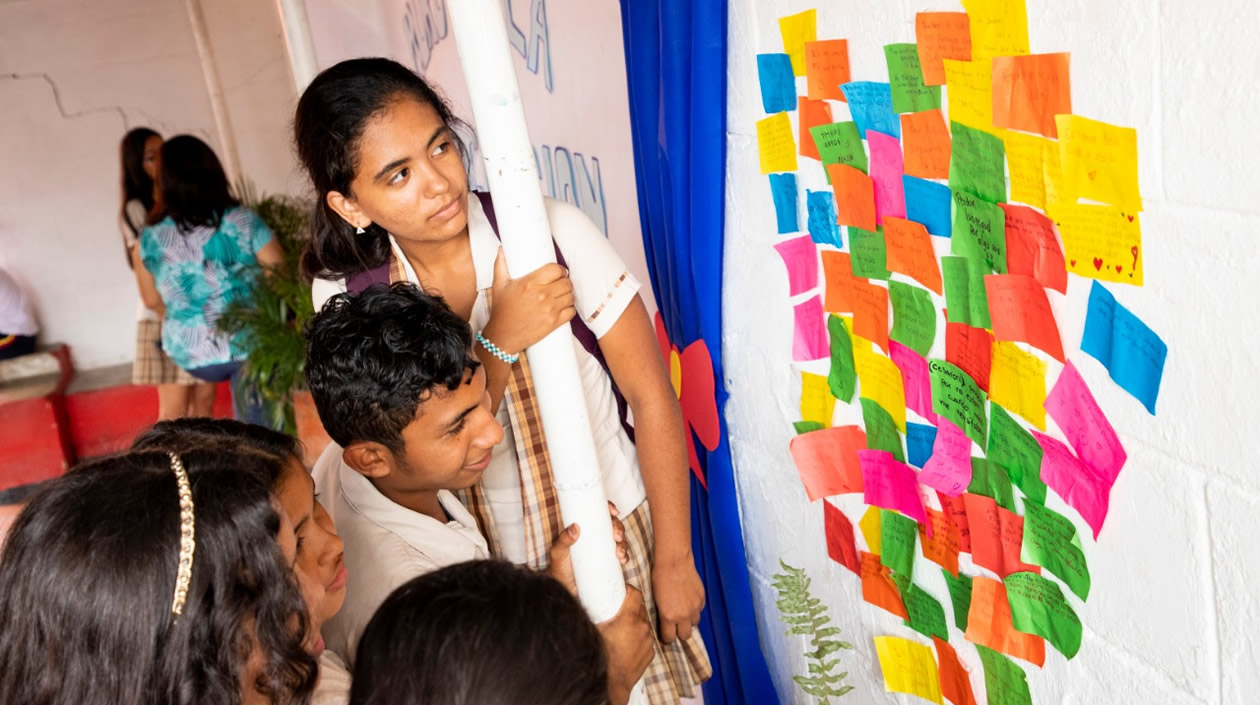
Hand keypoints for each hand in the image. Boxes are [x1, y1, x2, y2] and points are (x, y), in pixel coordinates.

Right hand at [481, 247, 574, 354]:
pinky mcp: (554, 323)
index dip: (559, 270)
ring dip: (568, 294)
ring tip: (561, 295)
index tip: (557, 273)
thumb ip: (500, 265)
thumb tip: (501, 249)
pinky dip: (569, 309)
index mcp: (530, 283)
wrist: (502, 336)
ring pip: (570, 296)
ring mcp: (549, 310)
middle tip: (559, 284)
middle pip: (566, 282)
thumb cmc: (501, 311)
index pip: (556, 270)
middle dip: (564, 282)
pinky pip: (571, 312)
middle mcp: (542, 295)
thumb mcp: (498, 285)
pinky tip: (562, 307)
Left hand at [547, 504, 629, 596]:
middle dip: (619, 528)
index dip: (609, 508)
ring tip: (619, 553)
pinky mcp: (609, 562)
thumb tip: (574, 527)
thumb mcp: (558, 552)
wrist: (564, 590)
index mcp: (585, 528)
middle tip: (617, 536)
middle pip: (613, 524)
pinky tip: (623, 560)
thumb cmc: (559, 568)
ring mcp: (604, 548)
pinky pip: (622, 556)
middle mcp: (596, 536)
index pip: (599, 512)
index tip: (613, 511)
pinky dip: (625, 556)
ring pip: (619, 539)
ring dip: (623, 543)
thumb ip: (563, 540)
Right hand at [599, 586, 653, 704]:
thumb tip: (577, 597)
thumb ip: (590, 611)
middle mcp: (642, 628)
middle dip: (628, 608)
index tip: (621, 591)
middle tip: (614, 613)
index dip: (627, 590)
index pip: (635, 594)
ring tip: (619, 631)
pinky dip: (637, 639)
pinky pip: (644, 639)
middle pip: (638, 608)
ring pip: (642, 624)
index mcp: (629, 619)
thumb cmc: (599, 658)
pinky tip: (625, 645)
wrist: (610, 684)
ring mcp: (647, 641)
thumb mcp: (592, 629)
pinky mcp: (649, 652)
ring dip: (633, 624)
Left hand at [652, 552, 704, 643]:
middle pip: (685, 635)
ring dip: (688, 621)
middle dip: (679, 632)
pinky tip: (688, 601)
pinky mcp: (702, 599)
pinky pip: (699, 611)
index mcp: (668, 616)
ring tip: (682, 612)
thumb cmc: (660, 577)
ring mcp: (694, 608)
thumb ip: (662, 614)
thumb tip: (663, 623)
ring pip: (694, 623)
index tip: (665, 636)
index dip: (666, 638)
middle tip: (675, 626)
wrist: (674, 562)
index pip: (669, 638)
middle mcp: (683, 615)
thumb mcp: (655, 599)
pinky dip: (695, 609)